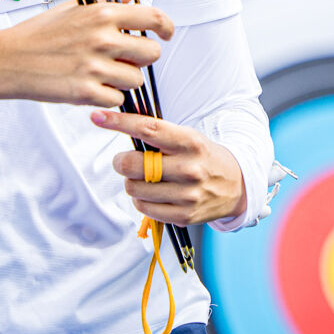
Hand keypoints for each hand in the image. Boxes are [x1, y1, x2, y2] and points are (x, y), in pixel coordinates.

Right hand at [0, 0, 172, 110]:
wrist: (8, 60)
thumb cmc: (40, 32)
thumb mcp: (74, 7)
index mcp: (101, 13)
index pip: (153, 17)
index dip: (166, 27)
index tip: (165, 34)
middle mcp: (102, 38)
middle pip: (151, 54)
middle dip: (141, 58)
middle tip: (123, 57)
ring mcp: (94, 66)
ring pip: (135, 79)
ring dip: (123, 79)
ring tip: (100, 72)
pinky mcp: (86, 92)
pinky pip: (117, 99)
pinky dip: (107, 96)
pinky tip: (89, 85)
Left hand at [92, 107, 247, 225]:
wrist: (236, 185)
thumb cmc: (202, 157)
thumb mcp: (187, 138)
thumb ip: (158, 135)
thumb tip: (120, 124)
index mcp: (190, 142)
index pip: (147, 129)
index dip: (119, 123)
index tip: (97, 117)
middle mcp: (189, 168)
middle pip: (133, 164)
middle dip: (121, 161)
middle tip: (125, 161)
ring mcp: (187, 195)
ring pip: (134, 189)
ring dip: (131, 183)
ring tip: (144, 179)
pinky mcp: (184, 216)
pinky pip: (143, 208)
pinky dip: (140, 200)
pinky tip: (151, 194)